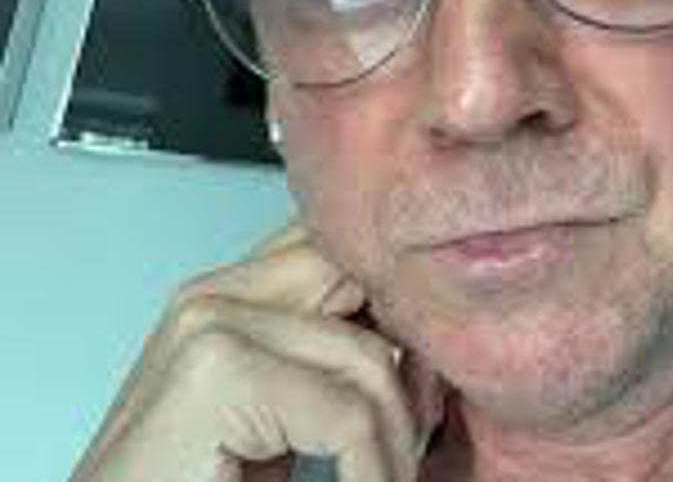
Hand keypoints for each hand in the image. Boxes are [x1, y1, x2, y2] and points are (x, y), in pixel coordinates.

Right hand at [69, 221, 443, 481]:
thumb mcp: (269, 416)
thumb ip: (317, 360)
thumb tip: (414, 344)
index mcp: (222, 294)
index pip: (339, 253)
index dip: (394, 310)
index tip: (423, 383)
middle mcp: (212, 295)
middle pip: (362, 286)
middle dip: (410, 357)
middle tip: (422, 428)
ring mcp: (210, 325)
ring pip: (368, 355)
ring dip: (398, 434)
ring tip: (390, 476)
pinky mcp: (217, 373)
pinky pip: (347, 415)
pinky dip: (374, 470)